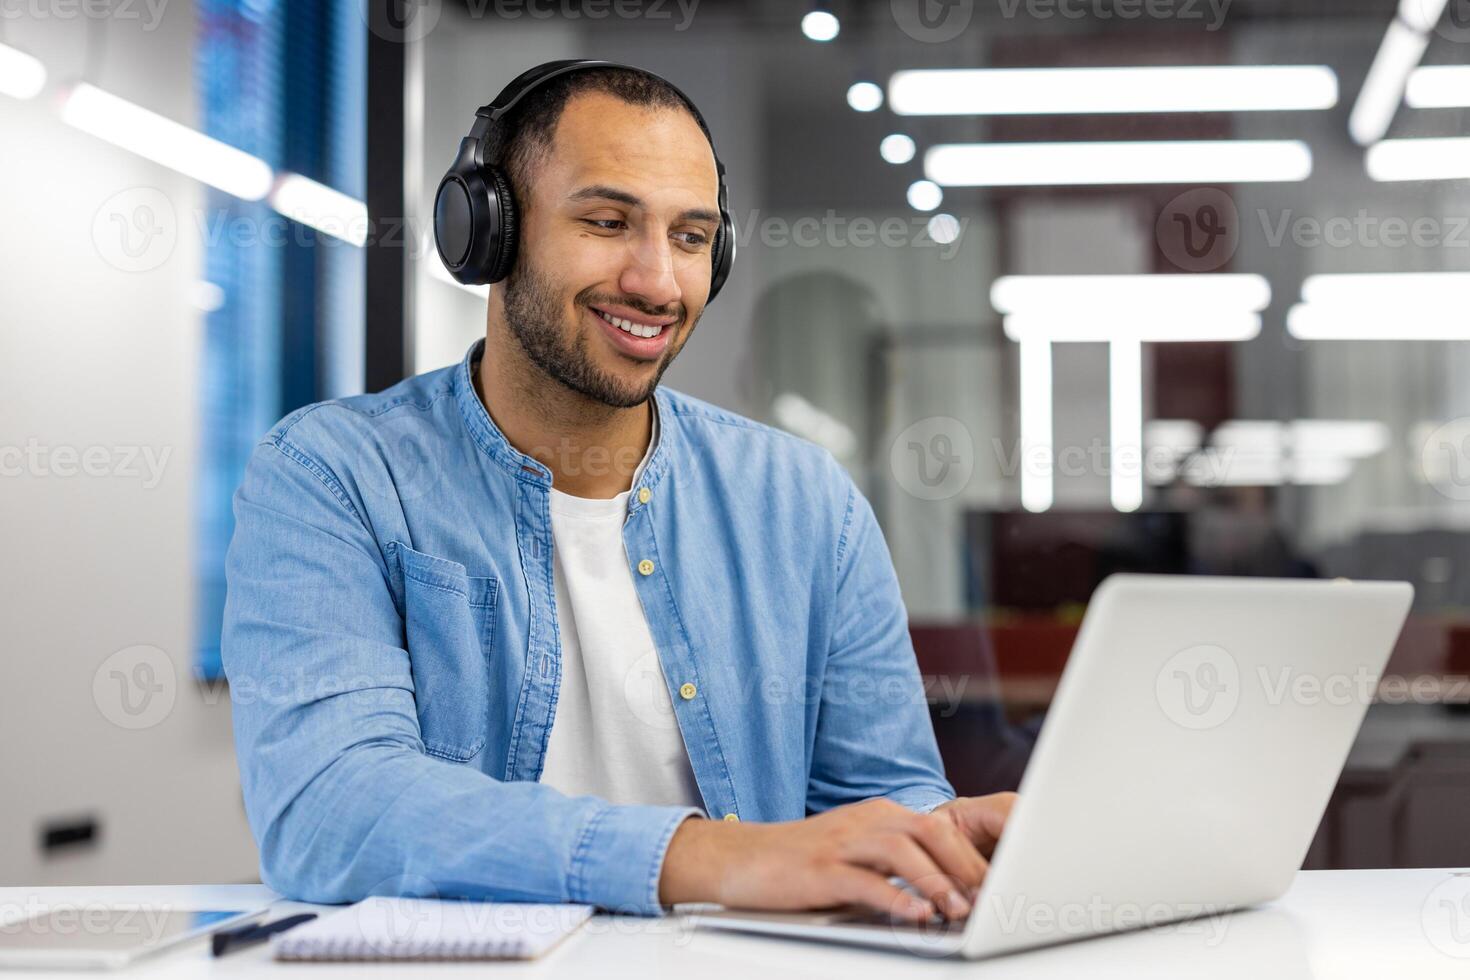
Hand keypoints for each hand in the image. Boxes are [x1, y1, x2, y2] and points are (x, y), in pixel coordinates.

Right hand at [658, 793, 1016, 921]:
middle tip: (993, 899)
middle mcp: (866, 822)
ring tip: (961, 909)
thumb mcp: (857, 854)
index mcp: (880, 815)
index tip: (1002, 886)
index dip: (974, 856)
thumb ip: (898, 864)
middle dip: (966, 866)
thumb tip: (950, 891)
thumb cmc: (802, 862)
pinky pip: (863, 880)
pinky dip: (894, 897)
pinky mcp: (819, 869)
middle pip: (929, 831)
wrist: (741, 857)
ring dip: (936, 881)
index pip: (940, 828)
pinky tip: (915, 915)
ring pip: (901, 851)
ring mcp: (841, 842)